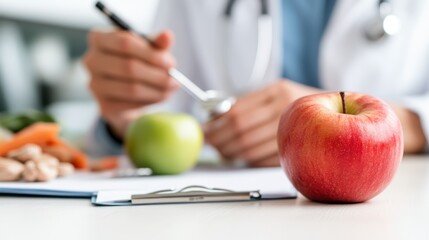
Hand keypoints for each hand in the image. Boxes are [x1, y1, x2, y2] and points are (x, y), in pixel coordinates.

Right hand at [83, 29, 177, 138]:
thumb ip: (157, 42)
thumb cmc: (137, 62)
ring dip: (158, 90)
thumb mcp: (148, 49)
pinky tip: (160, 96)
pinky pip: (131, 104)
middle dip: (157, 75)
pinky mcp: (104, 106)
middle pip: (128, 67)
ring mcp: (94, 85)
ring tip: (172, 88)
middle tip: (175, 79)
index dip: (151, 54)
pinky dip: (150, 101)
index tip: (170, 62)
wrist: (126, 92)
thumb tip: (167, 35)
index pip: (124, 42)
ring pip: (131, 88)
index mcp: (99, 39)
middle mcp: (91, 60)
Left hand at [204, 80, 320, 166]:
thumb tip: (213, 122)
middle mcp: (287, 107)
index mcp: (276, 91)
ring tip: (223, 152)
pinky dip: (250, 162)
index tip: (204, 133)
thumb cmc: (298, 103)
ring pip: (251, 149)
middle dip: (220, 141)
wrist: (340, 111)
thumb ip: (248, 105)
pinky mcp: (300, 149)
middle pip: (241, 131)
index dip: (216, 127)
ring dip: (232, 153)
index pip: (236, 113)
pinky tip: (243, 158)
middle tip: (210, 145)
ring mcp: (295, 130)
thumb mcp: (275, 94)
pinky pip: (266, 161)